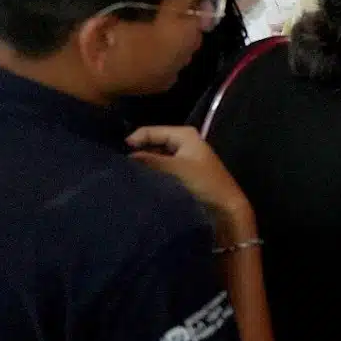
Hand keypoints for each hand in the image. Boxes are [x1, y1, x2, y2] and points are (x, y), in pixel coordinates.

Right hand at [126, 126, 253, 244]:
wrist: (225, 210)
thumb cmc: (203, 184)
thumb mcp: (175, 169)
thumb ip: (149, 160)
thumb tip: (126, 157)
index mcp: (184, 134)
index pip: (149, 131)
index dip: (132, 142)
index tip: (115, 158)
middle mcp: (183, 142)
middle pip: (151, 144)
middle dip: (137, 154)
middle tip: (119, 168)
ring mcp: (183, 158)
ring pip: (155, 158)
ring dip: (144, 166)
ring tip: (127, 177)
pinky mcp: (182, 174)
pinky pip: (161, 170)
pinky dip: (152, 175)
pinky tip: (140, 184)